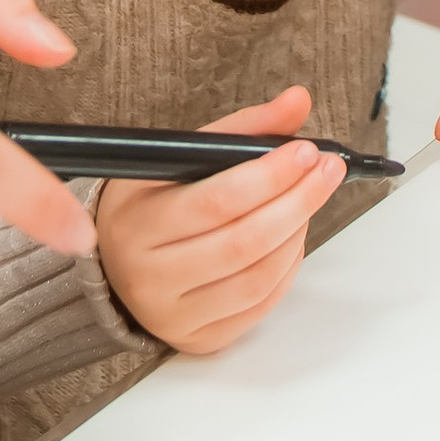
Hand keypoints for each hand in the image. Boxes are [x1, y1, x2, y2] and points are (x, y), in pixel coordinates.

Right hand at [93, 87, 343, 357]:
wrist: (111, 265)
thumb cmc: (151, 204)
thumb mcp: (179, 157)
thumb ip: (240, 129)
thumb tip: (298, 101)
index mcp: (137, 222)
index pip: (216, 200)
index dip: (270, 175)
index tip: (307, 150)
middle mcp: (149, 276)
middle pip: (243, 242)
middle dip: (297, 201)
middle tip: (328, 170)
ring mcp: (173, 315)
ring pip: (256, 277)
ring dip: (296, 233)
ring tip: (310, 200)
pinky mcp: (197, 339)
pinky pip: (258, 306)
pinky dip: (287, 268)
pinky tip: (294, 237)